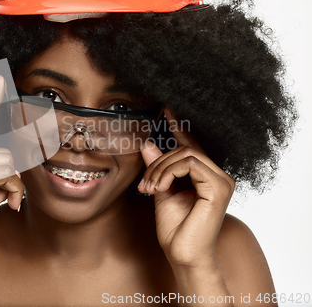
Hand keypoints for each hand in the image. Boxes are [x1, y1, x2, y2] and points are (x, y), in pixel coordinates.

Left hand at [138, 109, 234, 268]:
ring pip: (185, 154)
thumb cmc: (175, 228)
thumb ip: (158, 167)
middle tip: (144, 184)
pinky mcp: (219, 188)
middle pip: (184, 149)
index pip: (192, 145)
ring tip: (150, 188)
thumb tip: (147, 143)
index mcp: (206, 176)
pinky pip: (189, 163)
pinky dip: (168, 172)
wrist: (182, 255)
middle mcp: (218, 176)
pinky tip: (160, 188)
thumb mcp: (161, 190)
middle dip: (158, 163)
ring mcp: (221, 181)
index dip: (178, 127)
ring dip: (160, 169)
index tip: (165, 109)